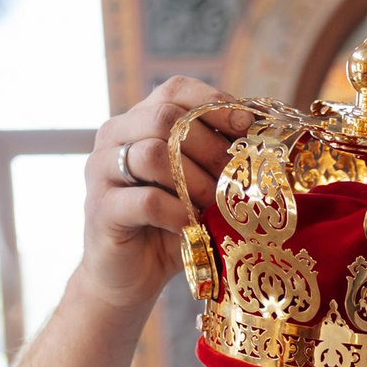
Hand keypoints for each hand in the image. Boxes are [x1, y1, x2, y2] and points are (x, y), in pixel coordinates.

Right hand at [73, 75, 256, 312]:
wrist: (130, 276)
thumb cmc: (171, 226)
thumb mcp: (199, 186)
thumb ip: (218, 160)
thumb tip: (265, 143)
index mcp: (139, 121)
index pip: (175, 90)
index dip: (214, 103)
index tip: (247, 127)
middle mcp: (114, 136)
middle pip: (165, 117)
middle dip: (210, 147)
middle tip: (235, 177)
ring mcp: (102, 171)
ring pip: (152, 154)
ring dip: (195, 181)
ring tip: (213, 205)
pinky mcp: (101, 208)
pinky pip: (145, 199)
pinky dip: (177, 212)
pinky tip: (193, 226)